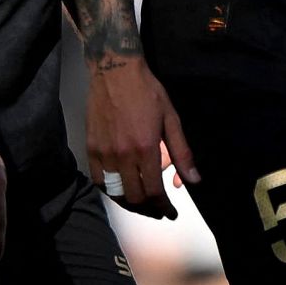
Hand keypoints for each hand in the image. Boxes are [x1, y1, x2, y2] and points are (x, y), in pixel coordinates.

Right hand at [86, 57, 198, 217]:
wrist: (115, 71)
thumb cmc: (147, 92)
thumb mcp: (171, 119)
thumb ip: (182, 152)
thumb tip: (194, 180)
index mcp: (146, 148)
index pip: (154, 192)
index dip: (164, 207)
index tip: (171, 213)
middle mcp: (123, 154)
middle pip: (134, 197)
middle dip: (149, 209)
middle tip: (158, 210)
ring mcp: (104, 152)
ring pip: (115, 192)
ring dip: (130, 203)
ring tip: (141, 204)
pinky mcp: (91, 147)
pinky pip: (98, 179)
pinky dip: (110, 190)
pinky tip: (120, 190)